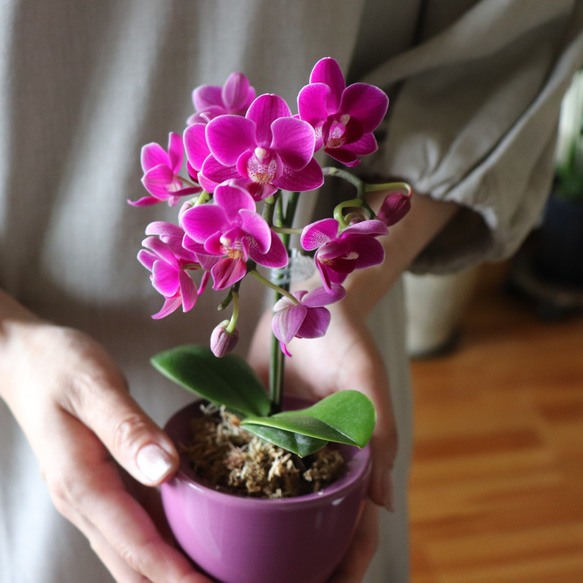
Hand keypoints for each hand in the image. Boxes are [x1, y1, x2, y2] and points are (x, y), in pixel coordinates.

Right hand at [0, 314, 210, 582]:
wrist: (25, 360)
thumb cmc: (58, 366)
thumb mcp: (95, 388)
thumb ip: (128, 430)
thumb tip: (165, 470)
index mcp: (82, 483)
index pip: (135, 545)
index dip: (176, 574)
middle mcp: (83, 502)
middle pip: (132, 565)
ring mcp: (89, 497)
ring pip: (130, 553)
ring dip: (169, 573)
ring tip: (214, 574)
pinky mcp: (100, 486)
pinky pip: (131, 528)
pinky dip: (160, 546)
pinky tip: (189, 541)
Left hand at [248, 295, 397, 581]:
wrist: (303, 302)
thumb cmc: (345, 337)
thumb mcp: (366, 378)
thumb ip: (379, 429)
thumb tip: (385, 500)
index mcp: (351, 455)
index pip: (356, 521)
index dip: (349, 559)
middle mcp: (315, 459)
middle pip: (311, 522)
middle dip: (301, 559)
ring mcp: (282, 446)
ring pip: (274, 501)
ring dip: (263, 536)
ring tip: (238, 568)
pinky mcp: (251, 426)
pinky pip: (240, 462)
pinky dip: (230, 487)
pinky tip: (208, 510)